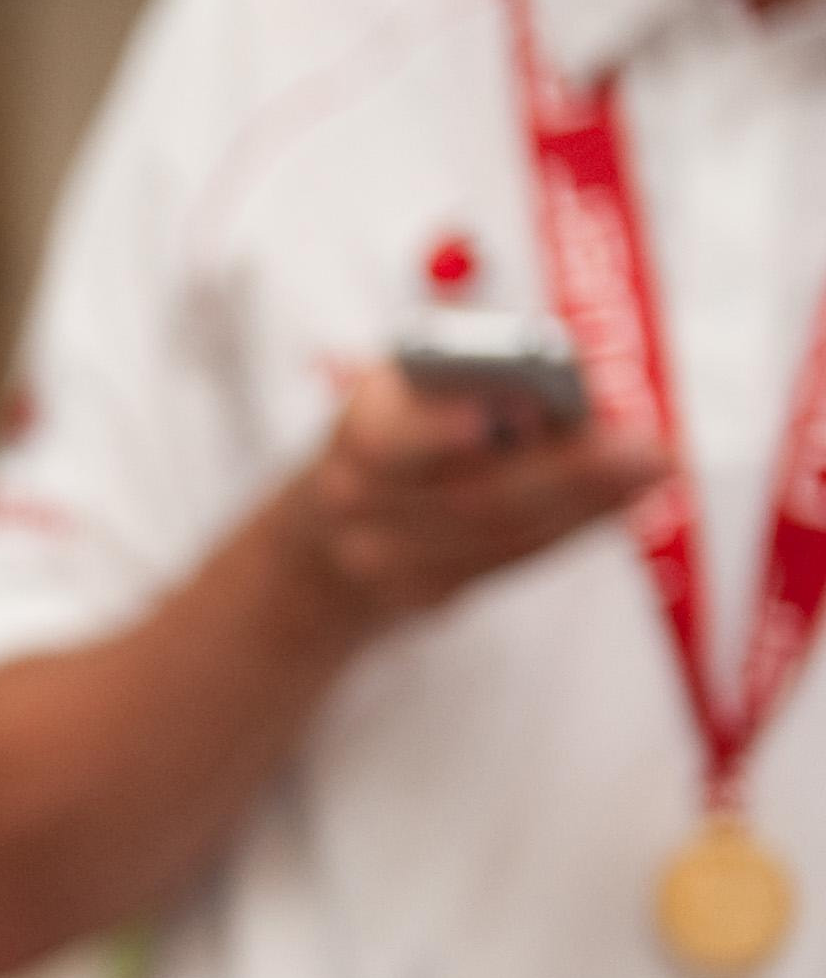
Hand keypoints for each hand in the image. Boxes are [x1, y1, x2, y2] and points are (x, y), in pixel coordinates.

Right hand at [279, 362, 668, 636]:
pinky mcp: (420, 594)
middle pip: (467, 498)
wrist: (326, 531)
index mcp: (358, 427)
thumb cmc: (402, 433)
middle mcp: (356, 498)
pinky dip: (568, 527)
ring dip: (584, 502)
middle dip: (563, 474)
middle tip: (644, 451)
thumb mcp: (420, 387)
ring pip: (499, 535)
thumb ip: (476, 383)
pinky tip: (618, 500)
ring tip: (652, 468)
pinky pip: (506, 561)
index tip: (486, 420)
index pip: (387, 438)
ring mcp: (382, 558)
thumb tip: (561, 390)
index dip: (434, 432)